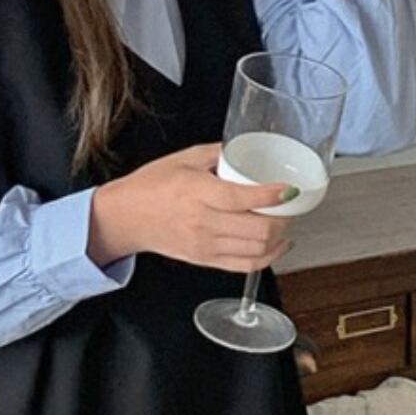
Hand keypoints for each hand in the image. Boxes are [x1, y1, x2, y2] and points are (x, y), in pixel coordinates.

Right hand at [87, 142, 298, 270]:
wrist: (125, 217)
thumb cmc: (150, 186)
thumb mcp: (183, 158)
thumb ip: (218, 153)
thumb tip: (248, 148)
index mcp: (197, 192)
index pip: (242, 198)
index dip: (272, 195)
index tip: (290, 188)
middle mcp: (202, 222)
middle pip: (258, 229)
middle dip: (283, 218)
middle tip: (289, 206)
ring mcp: (205, 245)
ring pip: (257, 249)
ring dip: (279, 236)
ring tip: (284, 222)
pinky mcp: (205, 260)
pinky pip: (247, 266)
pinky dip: (269, 257)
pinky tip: (277, 245)